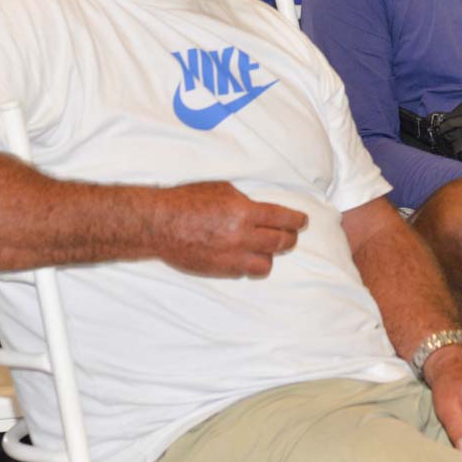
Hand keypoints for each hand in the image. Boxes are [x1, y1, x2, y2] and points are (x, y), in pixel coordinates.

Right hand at [153, 181, 308, 277]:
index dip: (296, 221)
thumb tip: (261, 211)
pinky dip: (249, 264)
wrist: (158, 224)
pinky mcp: (219, 270)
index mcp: (244, 212)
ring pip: (266, 264)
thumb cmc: (187, 200)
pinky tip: (246, 256)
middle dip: (289, 238)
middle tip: (291, 235)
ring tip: (267, 248)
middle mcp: (241, 237)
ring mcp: (230, 257)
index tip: (303, 221)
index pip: (282, 219)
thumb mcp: (222, 189)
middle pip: (280, 242)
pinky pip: (244, 272)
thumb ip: (245, 202)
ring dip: (269, 255)